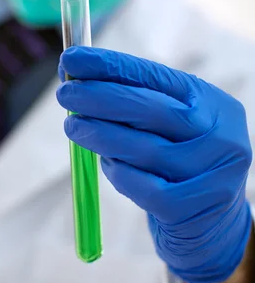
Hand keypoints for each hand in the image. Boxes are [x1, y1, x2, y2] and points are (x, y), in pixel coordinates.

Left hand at [57, 47, 252, 282]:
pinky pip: (146, 188)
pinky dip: (119, 174)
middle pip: (150, 110)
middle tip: (64, 93)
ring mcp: (212, 173)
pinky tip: (107, 165)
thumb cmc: (180, 163)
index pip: (155, 76)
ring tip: (73, 125)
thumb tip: (76, 78)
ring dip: (100, 135)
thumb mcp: (171, 126)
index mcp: (210, 103)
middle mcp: (219, 134)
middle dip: (100, 97)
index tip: (72, 58)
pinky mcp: (195, 208)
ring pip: (144, 149)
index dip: (110, 66)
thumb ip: (133, 103)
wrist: (213, 225)